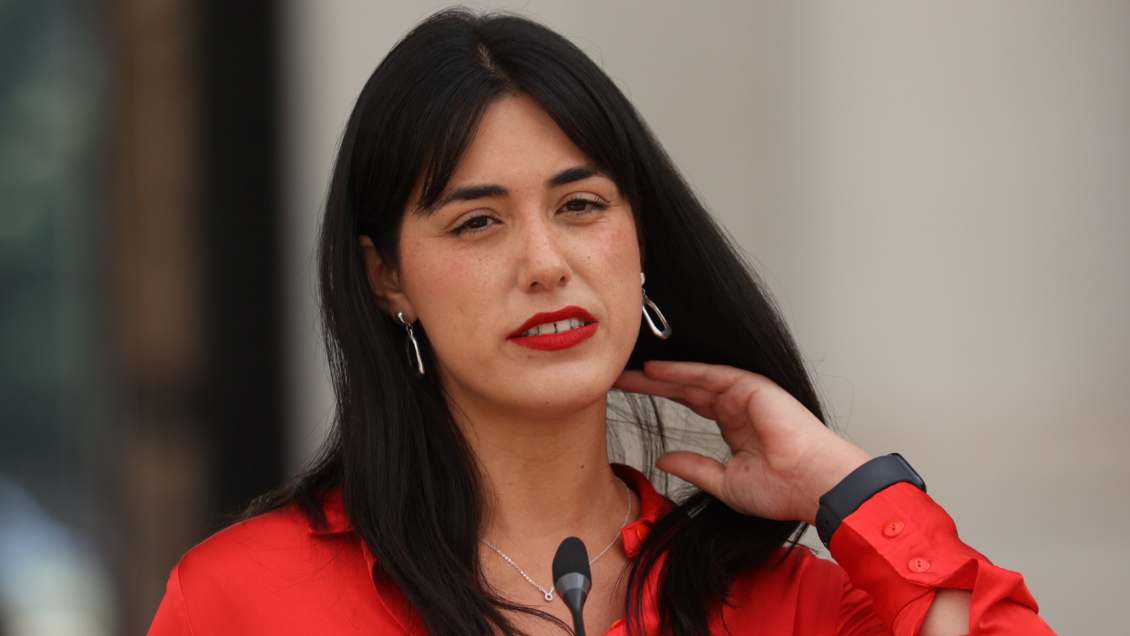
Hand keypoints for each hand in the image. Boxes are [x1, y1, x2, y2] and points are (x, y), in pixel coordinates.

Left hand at [613, 361, 871, 524]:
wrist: (812, 485)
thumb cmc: (781, 490)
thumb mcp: (724, 482)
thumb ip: (694, 467)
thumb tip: (662, 460)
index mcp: (736, 429)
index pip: (691, 406)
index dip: (662, 398)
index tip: (633, 397)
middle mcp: (739, 407)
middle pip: (687, 389)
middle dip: (653, 383)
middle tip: (620, 378)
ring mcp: (746, 394)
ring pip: (694, 380)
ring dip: (661, 376)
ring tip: (630, 372)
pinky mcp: (752, 386)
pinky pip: (710, 375)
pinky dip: (682, 372)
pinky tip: (657, 370)